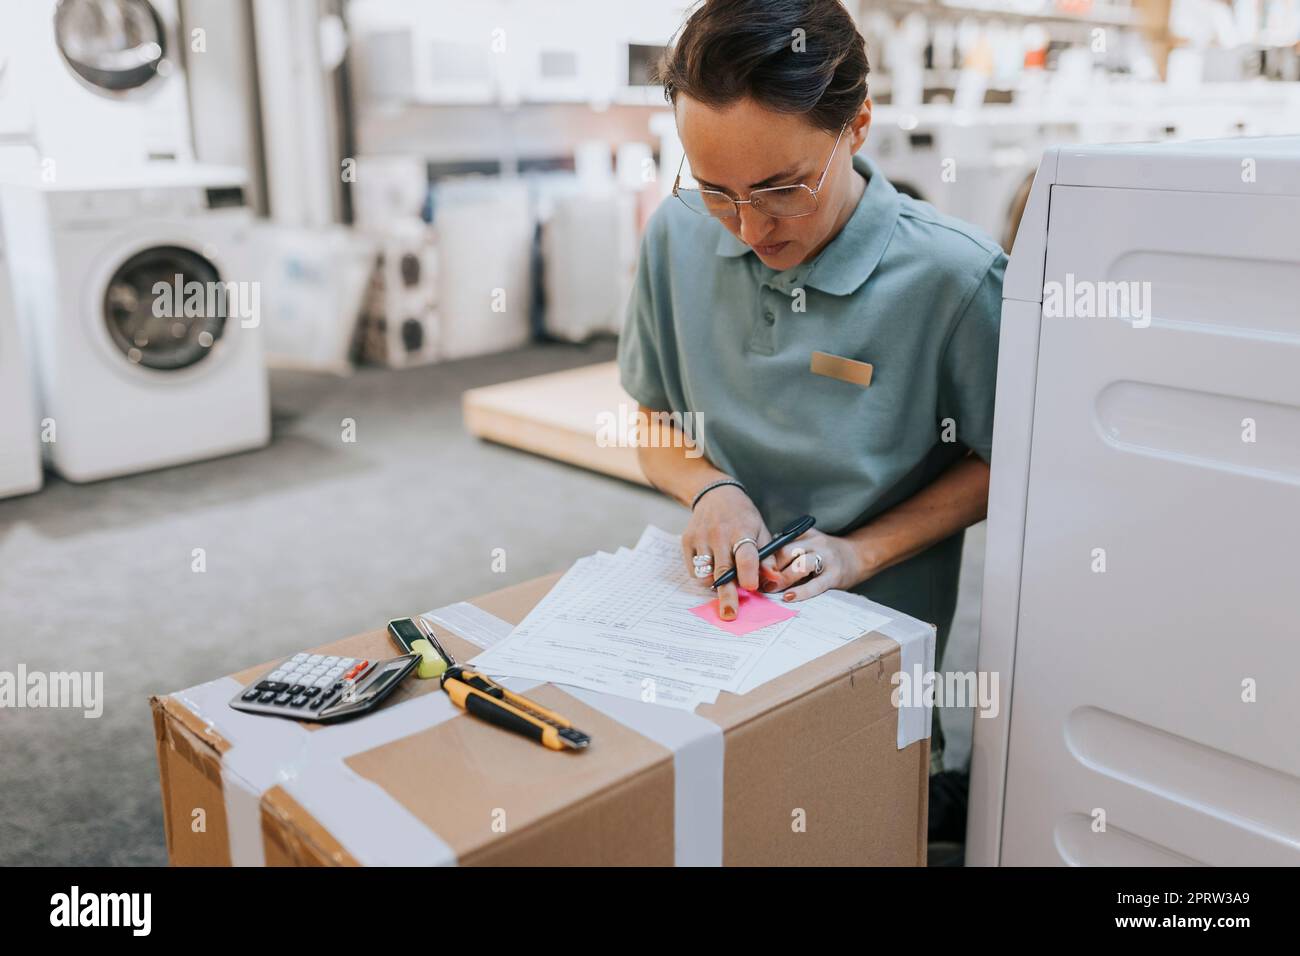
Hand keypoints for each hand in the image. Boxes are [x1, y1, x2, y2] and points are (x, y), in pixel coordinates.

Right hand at [682, 484, 770, 621]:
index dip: (748, 574)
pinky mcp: (687, 541)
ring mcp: (700, 538)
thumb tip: (773, 581)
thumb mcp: (760, 531)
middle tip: (730, 614)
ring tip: (723, 579)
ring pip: (705, 574)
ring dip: (715, 584)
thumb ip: (767, 557)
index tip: (751, 588)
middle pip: (723, 571)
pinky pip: (694, 570)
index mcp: (742, 530)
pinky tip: (712, 568)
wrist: (715, 495)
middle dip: (727, 595)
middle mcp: (719, 535)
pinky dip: (703, 577)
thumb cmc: (743, 517)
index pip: (745, 555)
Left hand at [758, 529, 868, 601]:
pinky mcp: (834, 575)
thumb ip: (789, 551)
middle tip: (759, 581)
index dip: (765, 557)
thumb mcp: (809, 545)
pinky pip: (815, 584)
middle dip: (771, 568)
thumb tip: (761, 567)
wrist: (859, 556)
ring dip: (783, 578)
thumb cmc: (827, 555)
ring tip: (771, 589)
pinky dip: (800, 592)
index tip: (753, 569)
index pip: (780, 542)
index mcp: (806, 535)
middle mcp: (815, 543)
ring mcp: (826, 558)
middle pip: (786, 552)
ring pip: (799, 565)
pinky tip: (789, 597)